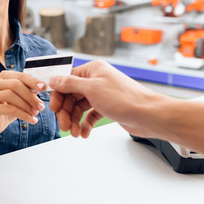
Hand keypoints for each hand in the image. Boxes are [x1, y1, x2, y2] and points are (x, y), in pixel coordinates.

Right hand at [0, 70, 45, 134]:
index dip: (33, 81)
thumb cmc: (11, 107)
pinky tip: (32, 120)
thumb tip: (42, 87)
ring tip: (36, 113)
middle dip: (30, 96)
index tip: (44, 87)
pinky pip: (11, 109)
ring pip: (11, 95)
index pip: (20, 76)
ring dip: (27, 106)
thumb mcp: (22, 97)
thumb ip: (30, 90)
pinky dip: (24, 115)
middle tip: (41, 106)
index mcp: (4, 77)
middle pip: (15, 85)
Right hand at [48, 60, 168, 137]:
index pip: (66, 80)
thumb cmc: (126, 99)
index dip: (58, 95)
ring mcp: (102, 93)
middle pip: (71, 95)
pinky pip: (90, 115)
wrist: (149, 115)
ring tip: (75, 133)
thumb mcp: (92, 89)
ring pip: (80, 107)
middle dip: (66, 112)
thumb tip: (54, 80)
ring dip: (75, 121)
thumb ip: (69, 84)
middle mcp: (96, 80)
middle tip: (65, 126)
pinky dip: (85, 124)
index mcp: (93, 70)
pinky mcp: (107, 106)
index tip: (53, 108)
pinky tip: (84, 132)